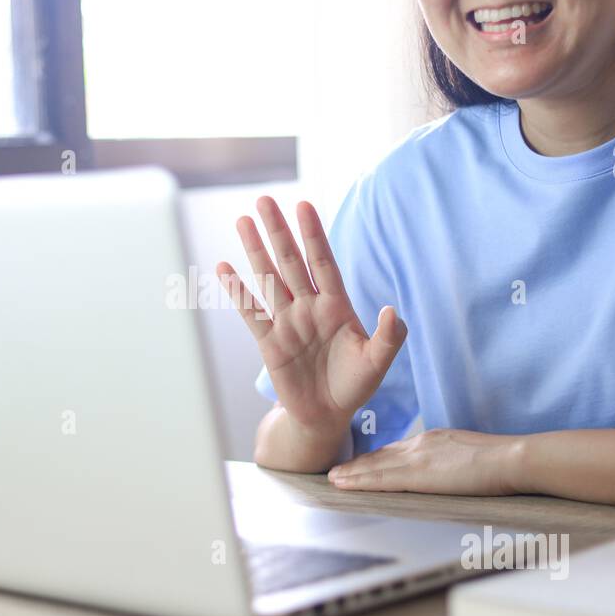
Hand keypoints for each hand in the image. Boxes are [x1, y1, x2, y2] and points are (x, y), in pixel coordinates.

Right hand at [217, 197, 407, 436]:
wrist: (327, 415)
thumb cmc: (354, 385)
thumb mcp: (378, 363)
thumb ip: (388, 337)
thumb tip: (390, 310)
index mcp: (337, 306)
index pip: (323, 262)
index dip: (314, 235)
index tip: (303, 205)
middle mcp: (309, 307)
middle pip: (291, 262)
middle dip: (278, 232)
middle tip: (264, 200)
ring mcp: (287, 322)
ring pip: (268, 279)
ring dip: (255, 250)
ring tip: (242, 220)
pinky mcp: (269, 342)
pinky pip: (251, 312)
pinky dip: (238, 292)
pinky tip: (224, 268)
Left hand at [327, 428, 524, 495]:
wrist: (512, 458)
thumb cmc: (503, 461)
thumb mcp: (471, 455)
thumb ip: (454, 463)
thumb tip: (450, 472)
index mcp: (435, 439)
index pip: (398, 451)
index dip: (377, 459)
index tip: (362, 463)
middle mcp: (421, 444)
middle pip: (381, 456)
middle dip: (358, 464)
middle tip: (336, 472)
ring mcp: (417, 457)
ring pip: (375, 466)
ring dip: (351, 473)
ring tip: (332, 479)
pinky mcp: (418, 473)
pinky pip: (380, 478)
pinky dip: (358, 481)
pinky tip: (344, 484)